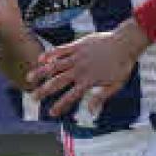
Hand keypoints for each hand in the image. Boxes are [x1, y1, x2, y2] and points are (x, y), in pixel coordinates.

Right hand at [28, 20, 149, 116]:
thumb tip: (92, 112)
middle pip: (58, 82)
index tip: (50, 113)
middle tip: (33, 97)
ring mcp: (77, 56)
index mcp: (88, 81)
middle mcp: (80, 69)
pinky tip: (40, 59)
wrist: (126, 42)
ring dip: (41, 73)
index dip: (60, 105)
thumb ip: (101, 97)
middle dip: (44, 90)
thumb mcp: (116, 85)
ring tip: (29, 79)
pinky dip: (50, 54)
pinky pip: (60, 50)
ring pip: (55, 66)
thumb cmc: (122, 65)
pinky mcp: (77, 45)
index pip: (71, 96)